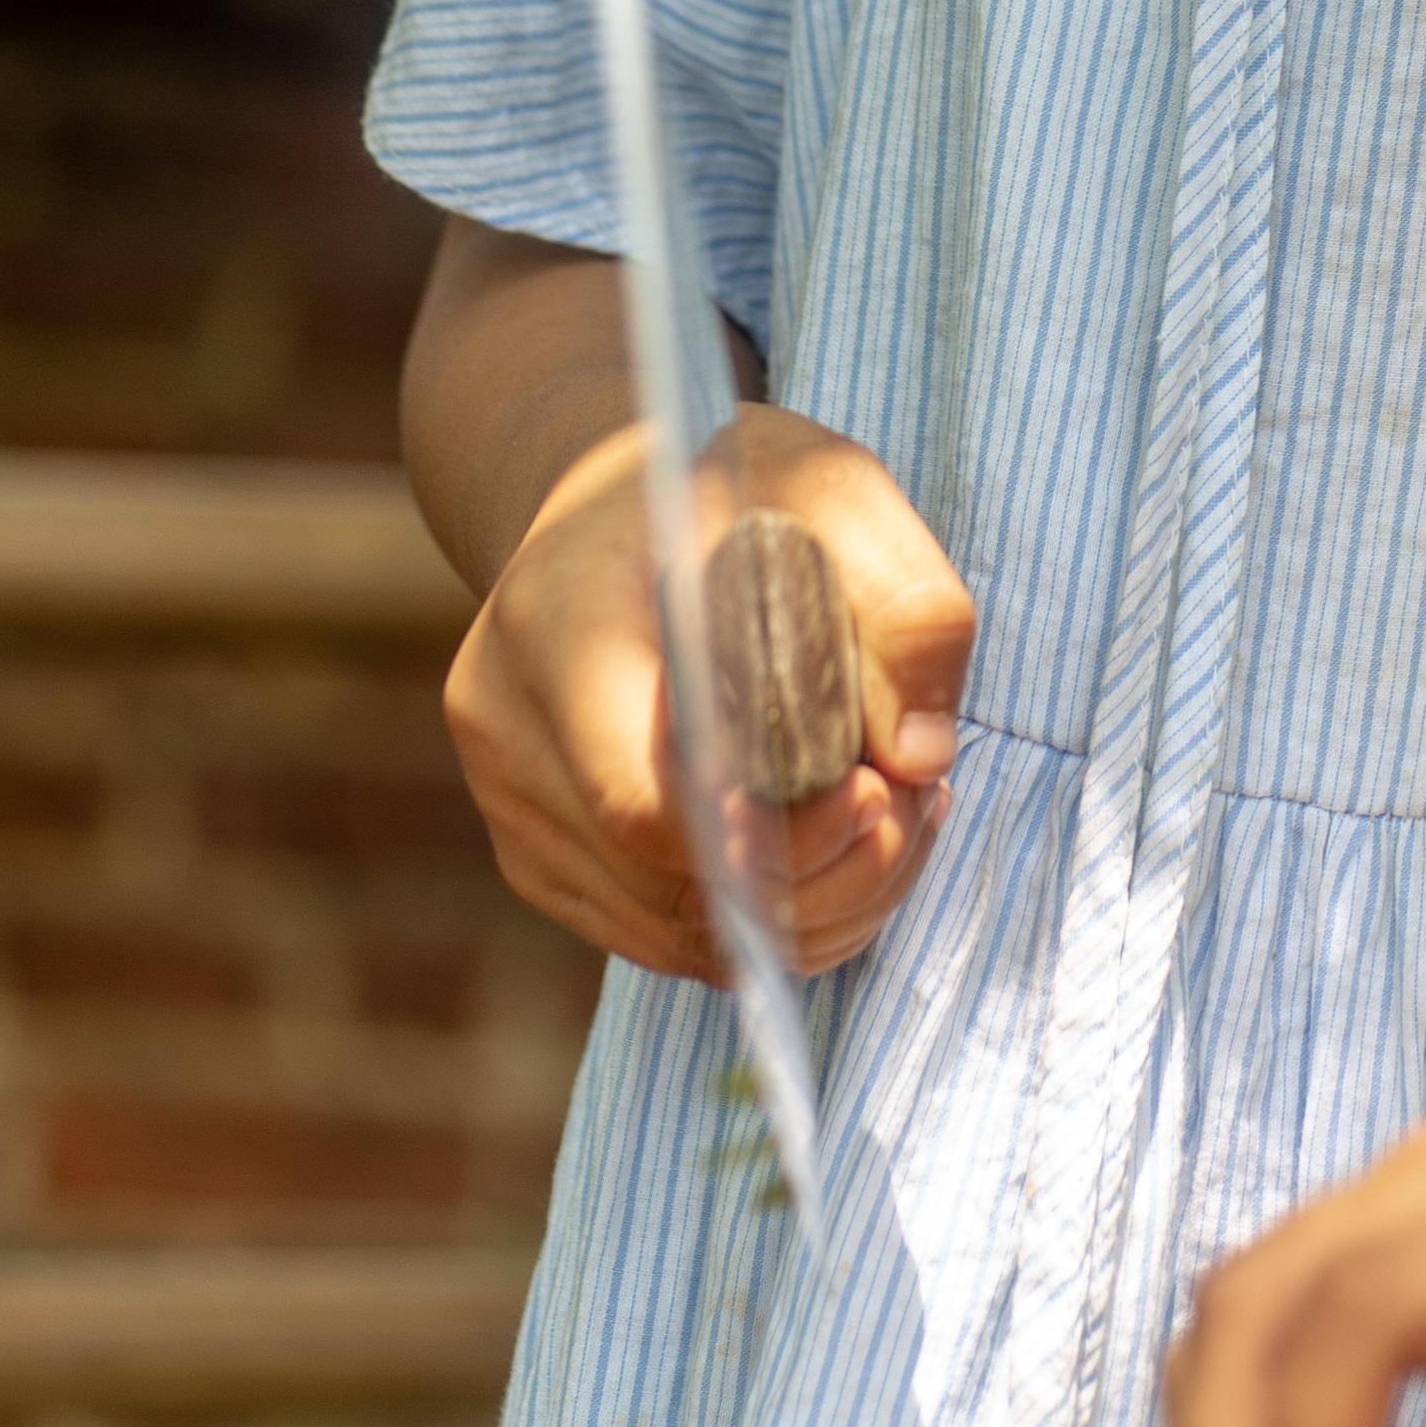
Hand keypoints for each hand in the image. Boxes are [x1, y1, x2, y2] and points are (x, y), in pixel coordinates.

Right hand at [444, 405, 974, 981]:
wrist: (613, 505)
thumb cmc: (730, 488)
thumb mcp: (837, 489)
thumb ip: (904, 603)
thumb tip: (920, 759)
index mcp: (555, 620)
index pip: (642, 796)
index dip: (772, 834)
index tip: (875, 791)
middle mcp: (505, 729)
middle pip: (667, 883)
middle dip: (818, 874)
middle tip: (912, 807)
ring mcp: (510, 809)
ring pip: (675, 933)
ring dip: (809, 909)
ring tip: (891, 819)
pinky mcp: (541, 860)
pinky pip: (666, 938)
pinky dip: (767, 920)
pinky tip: (833, 841)